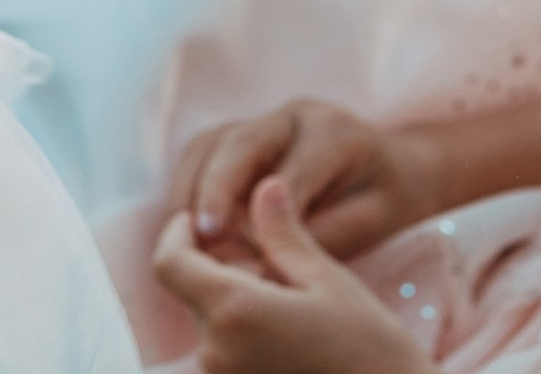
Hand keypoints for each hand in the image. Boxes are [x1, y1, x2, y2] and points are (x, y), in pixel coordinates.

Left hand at [153, 178, 432, 373]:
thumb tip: (263, 184)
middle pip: (191, 294)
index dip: (179, 234)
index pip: (167, 261)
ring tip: (290, 305)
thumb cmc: (373, 354)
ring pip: (210, 327)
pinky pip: (226, 358)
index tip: (211, 222)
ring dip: (234, 307)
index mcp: (232, 312)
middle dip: (219, 271)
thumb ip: (283, 233)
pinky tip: (290, 339)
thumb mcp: (329, 282)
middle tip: (271, 265)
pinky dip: (244, 339)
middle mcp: (216, 354)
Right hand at [168, 99, 439, 263]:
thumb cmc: (388, 198)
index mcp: (333, 131)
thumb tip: (270, 264)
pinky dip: (187, 182)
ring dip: (191, 187)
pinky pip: (204, 149)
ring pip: (213, 142)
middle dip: (217, 189)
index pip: (292, 171)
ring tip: (180, 235)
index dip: (265, 213)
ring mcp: (263, 117)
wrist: (395, 164)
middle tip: (202, 236)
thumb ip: (326, 236)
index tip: (246, 254)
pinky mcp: (241, 130)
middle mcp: (292, 114)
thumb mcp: (375, 220)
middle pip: (242, 143)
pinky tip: (180, 221)